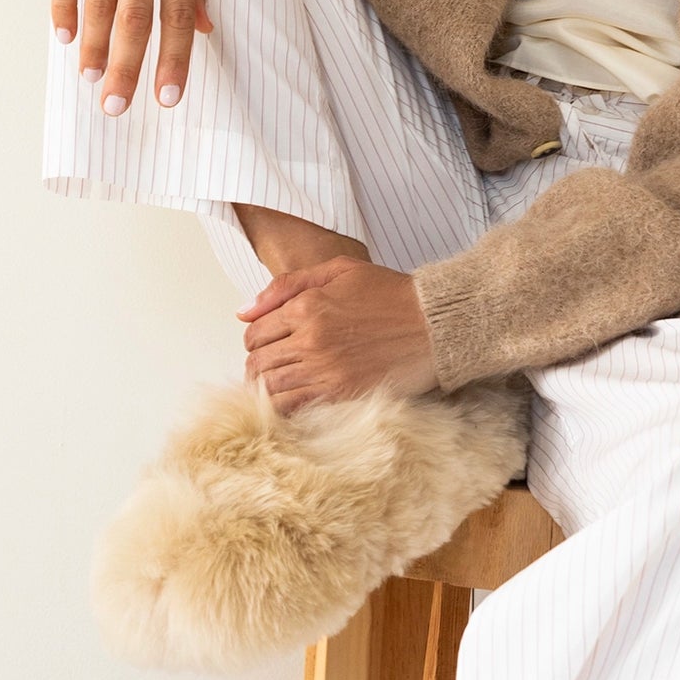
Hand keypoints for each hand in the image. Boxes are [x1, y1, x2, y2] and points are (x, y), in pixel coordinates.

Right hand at [55, 0, 211, 114]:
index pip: (178, 14)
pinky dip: (63, 6)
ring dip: (93, 46)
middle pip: (136, 18)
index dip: (174, 59)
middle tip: (117, 107)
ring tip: (90, 81)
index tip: (168, 98)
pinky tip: (62, 36)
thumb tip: (205, 26)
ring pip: (99, 1)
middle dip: (126, 67)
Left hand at [239, 262, 439, 410]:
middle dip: (258, 365)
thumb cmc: (391, 294)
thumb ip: (286, 286)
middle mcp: (311, 340)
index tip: (268, 344)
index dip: (256, 340)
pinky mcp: (343, 394)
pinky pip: (295, 408)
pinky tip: (296, 400)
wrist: (435, 322)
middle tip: (273, 365)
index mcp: (306, 307)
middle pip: (257, 364)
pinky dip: (287, 407)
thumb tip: (244, 312)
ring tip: (282, 384)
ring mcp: (326, 371)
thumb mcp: (338, 270)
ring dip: (269, 388)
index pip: (254, 334)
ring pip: (270, 389)